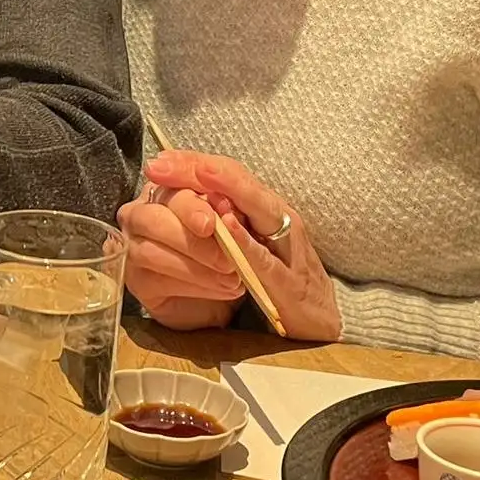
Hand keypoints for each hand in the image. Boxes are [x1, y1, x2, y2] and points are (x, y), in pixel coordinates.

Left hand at [117, 149, 339, 340]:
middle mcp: (281, 219)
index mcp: (268, 209)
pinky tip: (227, 226)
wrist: (320, 321)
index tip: (159, 158)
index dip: (194, 162)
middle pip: (241, 182)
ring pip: (259, 209)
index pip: (231, 174)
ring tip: (197, 174)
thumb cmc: (281, 279)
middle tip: (160, 164)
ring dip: (227, 189)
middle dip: (199, 168)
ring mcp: (289, 247)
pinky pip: (267, 257)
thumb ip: (228, 219)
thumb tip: (189, 196)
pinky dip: (247, 240)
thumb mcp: (252, 244)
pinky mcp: (290, 282)